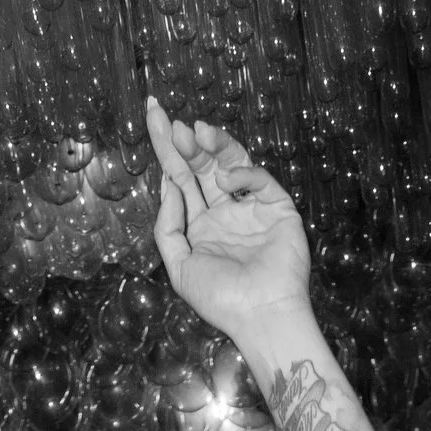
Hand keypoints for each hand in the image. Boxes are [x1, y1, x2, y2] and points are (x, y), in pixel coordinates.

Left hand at [147, 97, 309, 342]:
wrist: (262, 316)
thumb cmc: (221, 299)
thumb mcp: (180, 266)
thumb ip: (168, 226)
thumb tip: (168, 186)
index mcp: (200, 224)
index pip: (179, 177)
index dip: (166, 147)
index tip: (154, 114)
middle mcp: (224, 212)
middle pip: (202, 165)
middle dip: (187, 141)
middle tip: (174, 124)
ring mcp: (250, 208)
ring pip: (230, 162)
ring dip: (213, 144)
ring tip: (197, 132)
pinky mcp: (277, 207)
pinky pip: (258, 179)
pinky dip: (242, 173)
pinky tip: (227, 181)